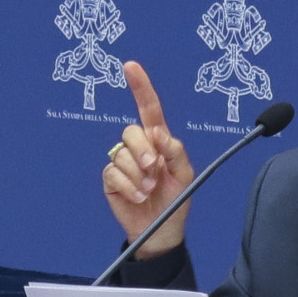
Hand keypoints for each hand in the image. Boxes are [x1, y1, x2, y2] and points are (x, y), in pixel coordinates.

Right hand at [101, 61, 193, 258]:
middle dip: (143, 150)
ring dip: (138, 174)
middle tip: (154, 169)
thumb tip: (157, 134)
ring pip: (121, 153)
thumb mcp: (185, 174)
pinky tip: (137, 196)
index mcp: (158, 140)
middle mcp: (138, 147)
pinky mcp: (111, 179)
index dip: (140, 87)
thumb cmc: (176, 200)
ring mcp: (122, 162)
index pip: (148, 108)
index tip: (130, 66)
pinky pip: (113, 173)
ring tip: (148, 190)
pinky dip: (128, 186)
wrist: (161, 230)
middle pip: (131, 131)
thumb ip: (175, 150)